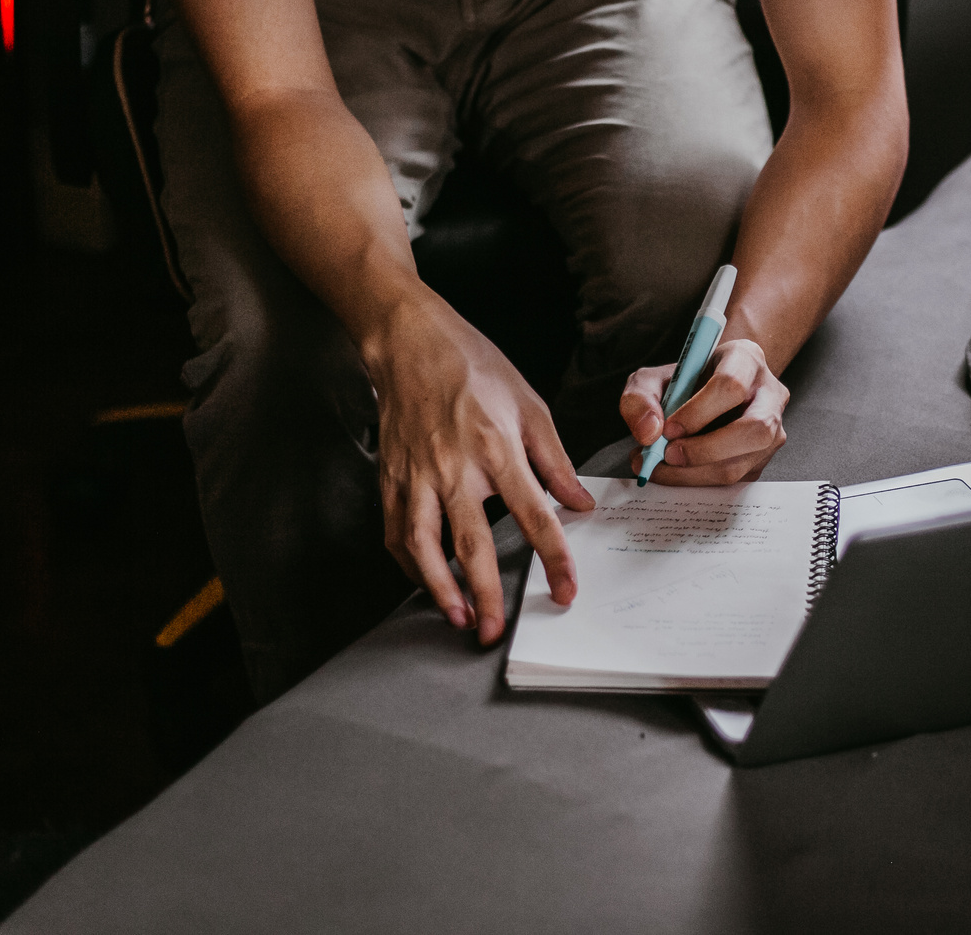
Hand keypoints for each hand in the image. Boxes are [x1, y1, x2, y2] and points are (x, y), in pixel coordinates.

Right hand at [363, 292, 594, 644]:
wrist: (410, 341)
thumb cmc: (474, 367)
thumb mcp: (530, 405)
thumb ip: (555, 461)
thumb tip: (580, 504)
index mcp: (497, 449)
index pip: (534, 516)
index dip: (553, 558)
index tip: (565, 590)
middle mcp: (453, 468)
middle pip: (470, 544)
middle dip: (484, 593)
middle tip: (494, 630)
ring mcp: (415, 475)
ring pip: (422, 547)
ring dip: (438, 590)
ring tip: (458, 617)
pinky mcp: (390, 477)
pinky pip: (396, 532)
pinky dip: (411, 564)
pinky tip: (428, 582)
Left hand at [621, 338, 789, 485]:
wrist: (707, 392)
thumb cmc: (684, 382)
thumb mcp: (653, 378)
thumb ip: (640, 397)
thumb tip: (650, 433)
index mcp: (746, 360)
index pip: (732, 386)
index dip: (697, 412)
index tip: (668, 428)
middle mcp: (770, 395)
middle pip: (756, 429)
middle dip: (705, 450)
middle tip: (667, 455)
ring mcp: (773, 430)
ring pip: (743, 462)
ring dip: (695, 473)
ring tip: (660, 466)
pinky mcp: (762, 459)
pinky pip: (734, 480)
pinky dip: (698, 481)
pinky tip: (674, 472)